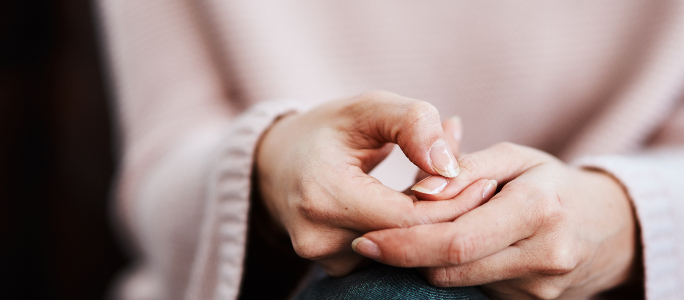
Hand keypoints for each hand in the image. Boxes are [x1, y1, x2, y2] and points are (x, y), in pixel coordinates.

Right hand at [256, 91, 491, 275]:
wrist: (276, 165)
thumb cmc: (326, 130)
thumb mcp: (368, 108)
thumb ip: (413, 124)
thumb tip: (450, 167)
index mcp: (324, 194)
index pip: (410, 217)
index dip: (454, 202)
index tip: (485, 181)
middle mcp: (319, 237)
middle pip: (410, 241)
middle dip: (450, 215)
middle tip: (480, 187)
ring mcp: (324, 259)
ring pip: (402, 253)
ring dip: (430, 225)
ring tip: (448, 191)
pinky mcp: (333, 269)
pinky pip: (387, 257)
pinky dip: (409, 234)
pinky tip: (418, 208)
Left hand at [353, 142, 637, 298]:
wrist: (607, 227)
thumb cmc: (550, 182)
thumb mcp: (513, 158)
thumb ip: (464, 169)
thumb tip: (418, 192)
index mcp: (538, 209)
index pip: (455, 240)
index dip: (404, 244)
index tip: (365, 240)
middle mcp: (543, 256)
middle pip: (451, 269)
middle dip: (406, 256)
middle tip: (372, 242)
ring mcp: (540, 288)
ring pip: (458, 283)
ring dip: (429, 262)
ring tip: (425, 234)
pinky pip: (475, 291)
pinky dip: (455, 272)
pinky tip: (456, 249)